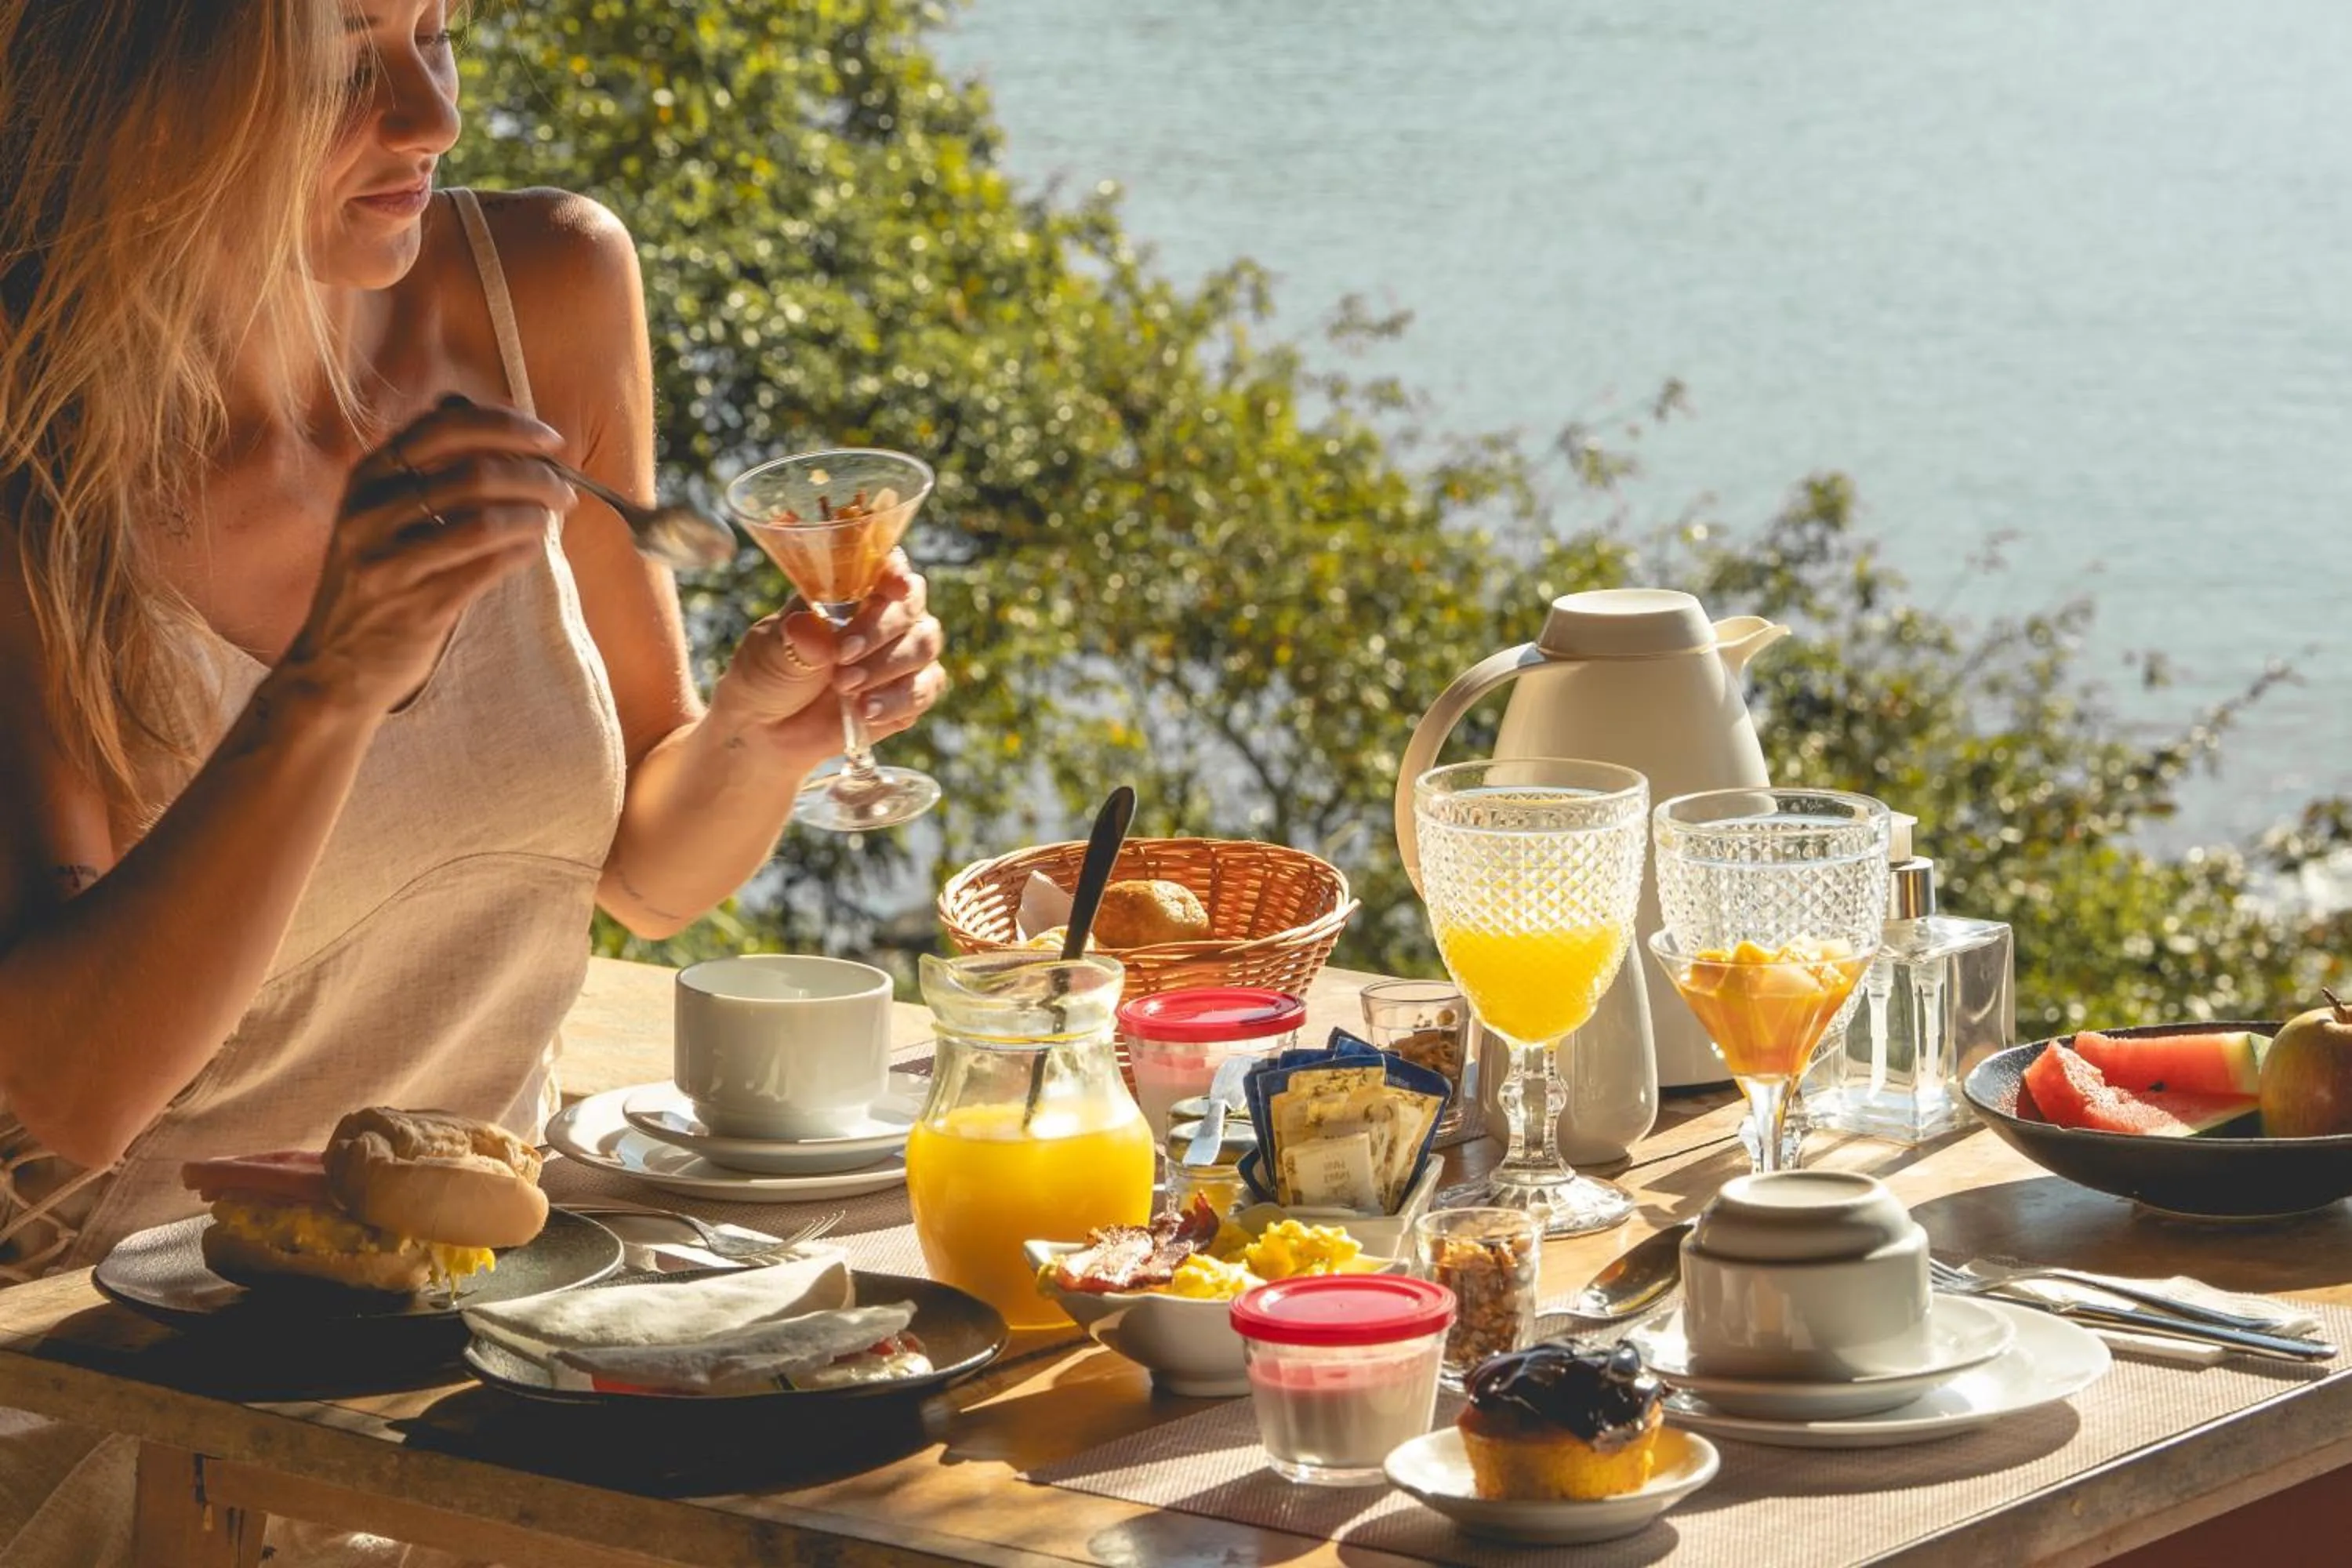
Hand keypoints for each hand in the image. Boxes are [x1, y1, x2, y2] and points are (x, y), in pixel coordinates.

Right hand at [284, 397, 575, 715]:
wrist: (335, 666)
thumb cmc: (377, 582)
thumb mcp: (379, 516)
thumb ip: (425, 471)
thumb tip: (499, 426)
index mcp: (367, 479)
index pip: (443, 428)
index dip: (505, 426)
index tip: (548, 440)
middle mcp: (370, 513)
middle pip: (472, 473)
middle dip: (534, 476)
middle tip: (563, 490)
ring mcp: (389, 562)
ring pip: (483, 521)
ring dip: (532, 515)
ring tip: (550, 520)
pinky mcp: (415, 606)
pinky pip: (486, 568)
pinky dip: (521, 552)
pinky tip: (531, 550)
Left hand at [715, 551, 947, 763]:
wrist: (766, 730)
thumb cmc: (769, 674)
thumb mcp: (770, 650)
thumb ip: (796, 638)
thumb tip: (811, 629)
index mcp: (852, 591)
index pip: (887, 565)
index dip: (895, 571)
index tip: (892, 587)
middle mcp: (885, 617)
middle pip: (910, 606)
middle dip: (880, 630)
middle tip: (842, 657)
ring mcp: (902, 655)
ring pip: (923, 646)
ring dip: (886, 666)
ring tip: (845, 688)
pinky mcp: (910, 695)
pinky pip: (925, 689)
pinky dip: (898, 700)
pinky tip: (867, 711)